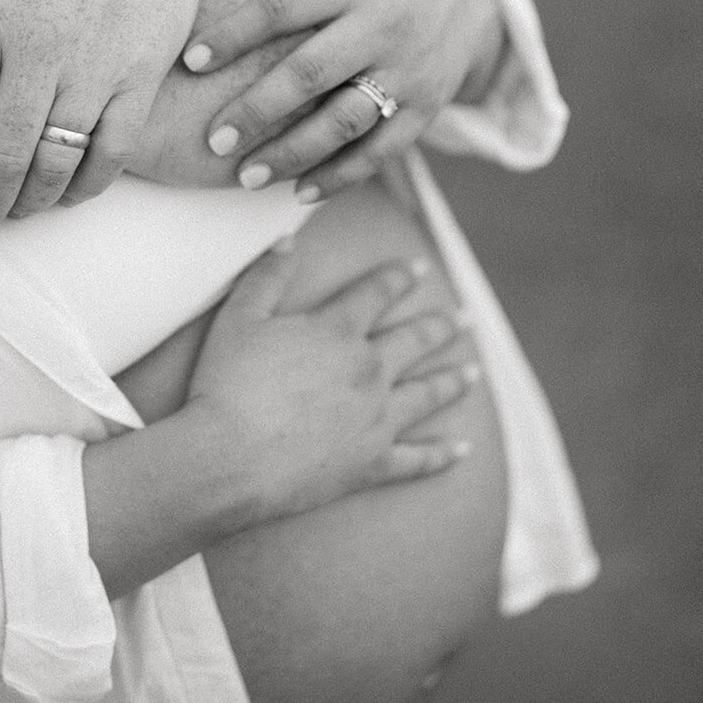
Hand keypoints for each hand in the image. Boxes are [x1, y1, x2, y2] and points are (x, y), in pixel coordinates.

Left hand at [181, 0, 505, 202]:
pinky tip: (299, 193)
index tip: (190, 61)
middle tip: (213, 140)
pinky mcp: (423, 109)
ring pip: (345, 119)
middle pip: (311, 71)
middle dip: (258, 109)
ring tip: (245, 177)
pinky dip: (341, 175)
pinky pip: (381, 150)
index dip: (234, 33)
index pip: (282, 6)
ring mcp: (404, 72)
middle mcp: (377, 26)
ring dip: (294, 152)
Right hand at [186, 240, 478, 522]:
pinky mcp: (371, 463)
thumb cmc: (227, 384)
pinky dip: (443, 454)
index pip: (377, 293)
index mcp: (338, 331)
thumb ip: (268, 274)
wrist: (228, 458)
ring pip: (427, 394)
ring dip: (453, 381)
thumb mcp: (239, 317)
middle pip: (415, 341)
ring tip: (475, 373)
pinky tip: (465, 449)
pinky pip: (418, 459)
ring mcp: (375, 419)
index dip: (400, 277)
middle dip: (442, 325)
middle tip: (466, 317)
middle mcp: (368, 370)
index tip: (421, 267)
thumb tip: (289, 238)